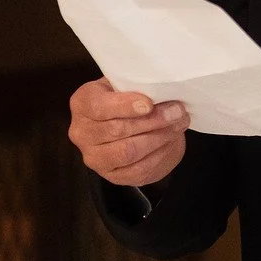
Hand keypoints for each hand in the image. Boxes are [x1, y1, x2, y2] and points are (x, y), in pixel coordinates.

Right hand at [68, 78, 187, 186]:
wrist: (135, 126)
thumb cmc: (131, 99)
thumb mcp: (129, 84)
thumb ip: (138, 86)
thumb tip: (162, 91)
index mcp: (82, 104)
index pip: (98, 107)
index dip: (125, 105)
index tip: (149, 104)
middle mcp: (81, 133)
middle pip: (117, 130)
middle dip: (153, 120)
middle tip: (177, 111)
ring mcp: (94, 157)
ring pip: (128, 151)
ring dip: (159, 137)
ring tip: (178, 124)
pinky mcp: (112, 176)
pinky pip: (139, 169)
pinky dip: (160, 154)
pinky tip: (172, 141)